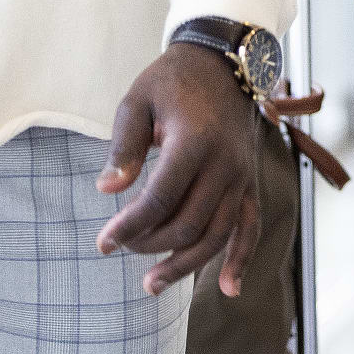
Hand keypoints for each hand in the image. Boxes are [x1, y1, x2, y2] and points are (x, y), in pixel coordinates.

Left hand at [97, 45, 270, 296]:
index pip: (160, 199)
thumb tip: (107, 191)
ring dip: (185, 266)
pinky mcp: (250, 183)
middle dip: (149, 245)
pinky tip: (229, 291)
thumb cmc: (171, 82)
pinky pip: (250, 227)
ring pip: (217, 235)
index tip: (103, 243)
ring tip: (151, 285)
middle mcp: (225, 164)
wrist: (222, 62)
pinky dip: (241, 260)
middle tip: (120, 249)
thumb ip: (124, 148)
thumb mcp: (136, 102)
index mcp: (194, 142)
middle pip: (188, 224)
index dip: (129, 227)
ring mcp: (242, 176)